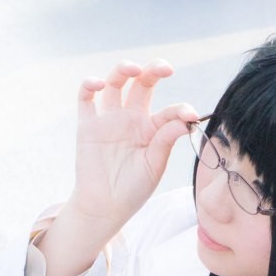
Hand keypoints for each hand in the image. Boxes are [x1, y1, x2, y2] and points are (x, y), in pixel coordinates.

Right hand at [69, 59, 198, 234]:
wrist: (105, 207)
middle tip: (164, 68)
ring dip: (123, 70)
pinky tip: (97, 84)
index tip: (190, 114)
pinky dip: (89, 86)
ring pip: (115, 83)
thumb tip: (187, 119)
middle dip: (153, 70)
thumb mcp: (155, 165)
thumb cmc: (133, 189)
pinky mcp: (88, 125)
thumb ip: (166, 140)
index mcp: (152, 129)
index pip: (169, 111)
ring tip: (132, 69)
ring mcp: (109, 119)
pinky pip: (85, 99)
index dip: (180, 109)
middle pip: (142, 84)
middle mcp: (131, 119)